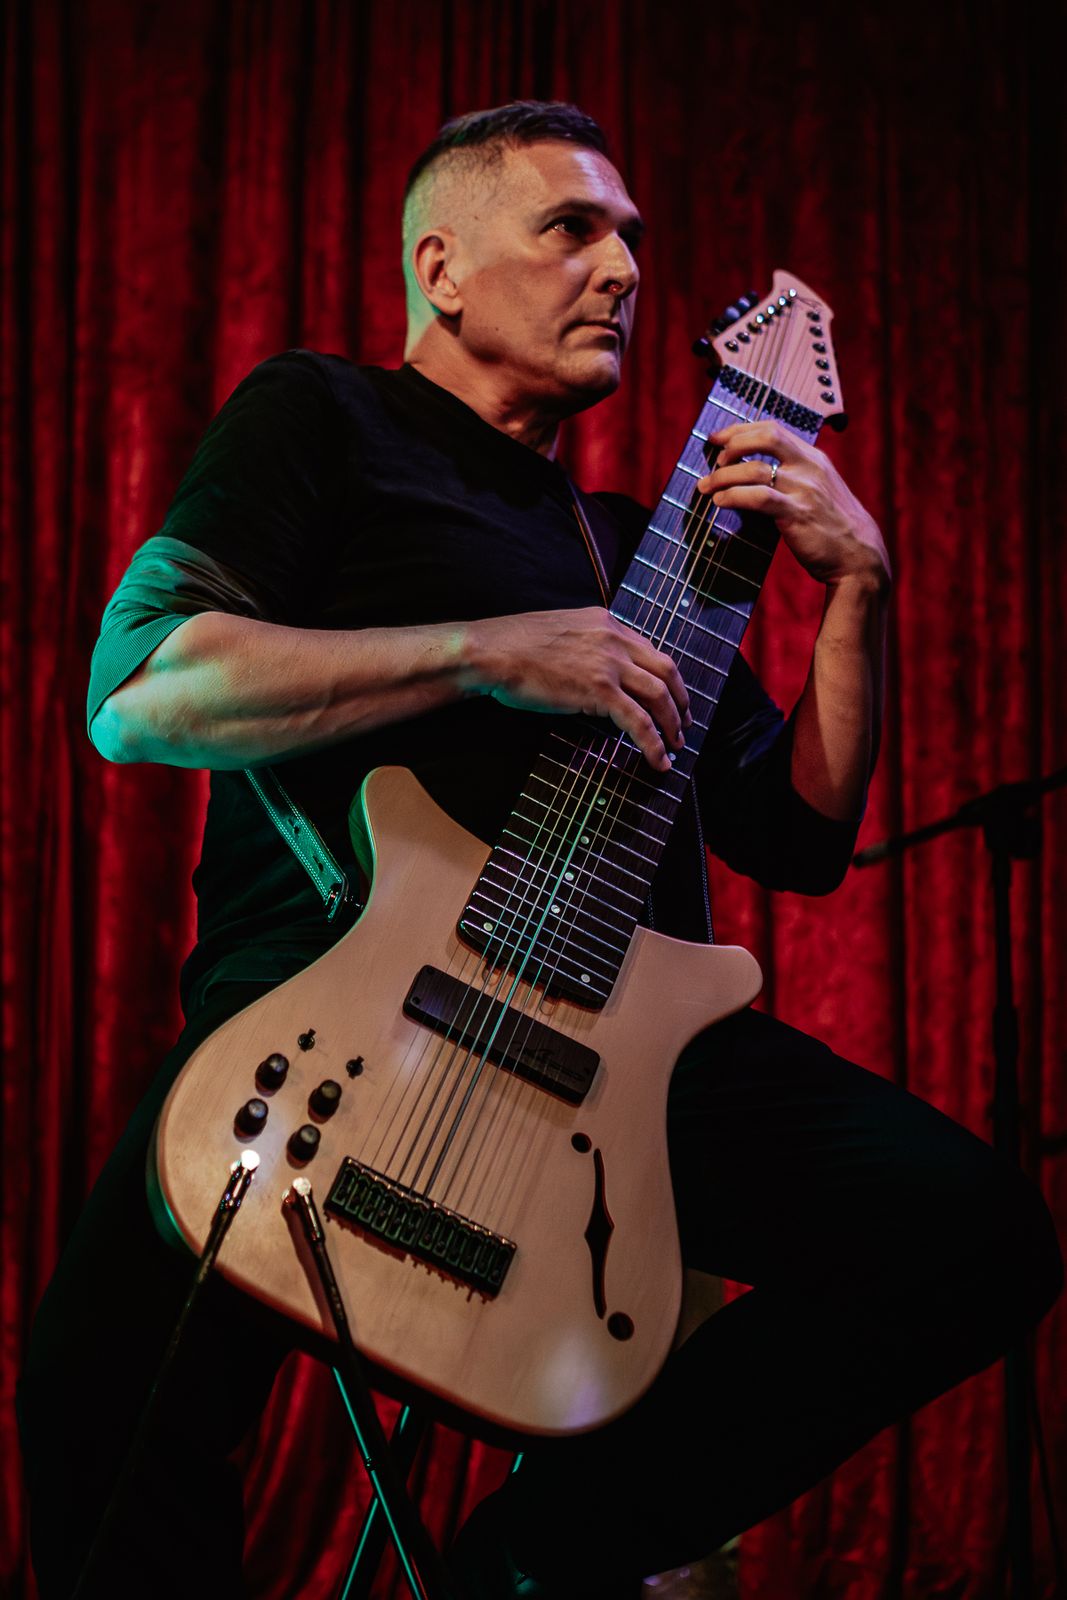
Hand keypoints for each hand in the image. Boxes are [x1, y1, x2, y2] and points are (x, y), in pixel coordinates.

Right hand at [461, 606, 690, 771]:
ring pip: (659, 696)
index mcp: (605, 622)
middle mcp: (614, 639)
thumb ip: (586, 647)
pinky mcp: (599, 690)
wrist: (492, 652)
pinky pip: (639, 721)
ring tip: (675, 745)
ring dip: (673, 724)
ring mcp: (609, 664)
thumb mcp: (561, 633)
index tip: (670, 697)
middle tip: (683, 724)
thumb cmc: (513, 646)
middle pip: (666, 671)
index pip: (649, 651)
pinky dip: (654, 743)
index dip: (666, 678)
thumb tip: (596, 676)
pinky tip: (659, 760)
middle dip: (680, 701)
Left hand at [697, 421, 890, 591]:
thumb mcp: (818, 491)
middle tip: (715, 462)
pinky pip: (758, 497)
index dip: (740, 430)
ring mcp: (804, 489)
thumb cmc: (833, 528)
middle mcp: (809, 468)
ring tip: (706, 487)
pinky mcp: (797, 514)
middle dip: (732, 444)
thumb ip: (793, 477)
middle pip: (765, 437)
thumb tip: (750, 475)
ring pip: (755, 469)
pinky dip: (733, 497)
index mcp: (813, 458)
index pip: (773, 429)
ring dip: (723, 476)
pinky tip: (720, 502)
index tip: (717, 438)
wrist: (859, 557)